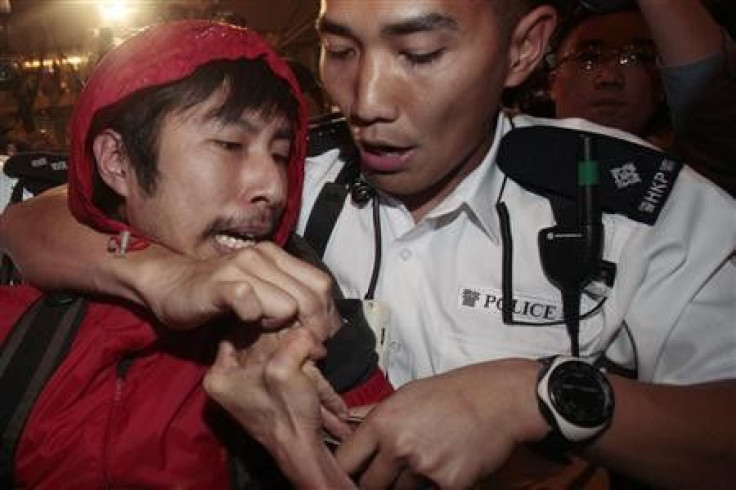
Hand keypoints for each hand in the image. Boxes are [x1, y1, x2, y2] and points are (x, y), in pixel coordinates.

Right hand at [132, 241, 340, 339]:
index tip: (321, 338)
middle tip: (304, 348)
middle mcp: (263, 256)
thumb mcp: (261, 293)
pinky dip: (255, 318)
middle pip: (311, 297)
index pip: (322, 285)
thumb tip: (325, 326)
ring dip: (285, 328)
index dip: (328, 315)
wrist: (170, 285)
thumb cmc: (219, 295)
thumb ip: (289, 299)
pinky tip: (248, 323)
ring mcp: (241, 268)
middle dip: (314, 329)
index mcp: (277, 256)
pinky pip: (250, 302)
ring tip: (270, 335)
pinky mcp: (219, 285)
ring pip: (287, 304)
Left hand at [204, 327, 355, 487]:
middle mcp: (231, 382)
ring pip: (276, 354)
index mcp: (220, 376)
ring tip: (314, 346)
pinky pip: (286, 369)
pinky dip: (304, 367)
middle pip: (258, 342)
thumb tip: (306, 328)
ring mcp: (252, 388)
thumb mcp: (286, 368)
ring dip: (299, 351)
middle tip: (302, 328)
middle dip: (286, 336)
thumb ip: (295, 339)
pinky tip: (319, 358)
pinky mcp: (271, 393)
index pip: (234, 333)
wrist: (305, 450)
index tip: (278, 310)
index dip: (259, 319)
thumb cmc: (286, 414)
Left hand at [335, 359, 548, 489]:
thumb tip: (343, 429)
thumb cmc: (451, 394)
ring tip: (427, 458)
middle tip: (394, 469)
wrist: (498, 399)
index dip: (345, 472)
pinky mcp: (449, 484)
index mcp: (382, 422)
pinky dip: (436, 486)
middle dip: (377, 482)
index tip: (351, 475)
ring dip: (408, 484)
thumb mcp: (405, 396)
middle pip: (368, 486)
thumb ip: (374, 418)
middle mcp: (398, 446)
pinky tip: (446, 465)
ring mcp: (424, 468)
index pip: (345, 462)